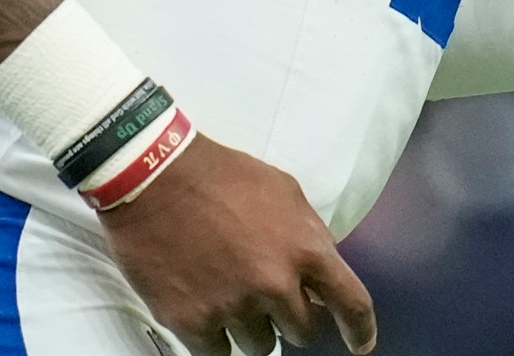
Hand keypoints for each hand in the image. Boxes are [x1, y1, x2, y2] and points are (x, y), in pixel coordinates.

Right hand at [99, 135, 375, 354]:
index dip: (360, 330)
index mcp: (305, 249)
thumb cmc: (222, 176)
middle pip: (302, 332)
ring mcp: (233, 307)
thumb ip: (310, 234)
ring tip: (227, 290)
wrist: (153, 175)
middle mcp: (275, 285)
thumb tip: (322, 275)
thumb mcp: (284, 191)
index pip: (352, 303)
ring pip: (260, 345)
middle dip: (289, 317)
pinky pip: (218, 353)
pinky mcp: (193, 322)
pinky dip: (214, 336)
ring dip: (250, 326)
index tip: (360, 344)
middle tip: (264, 293)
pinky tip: (204, 306)